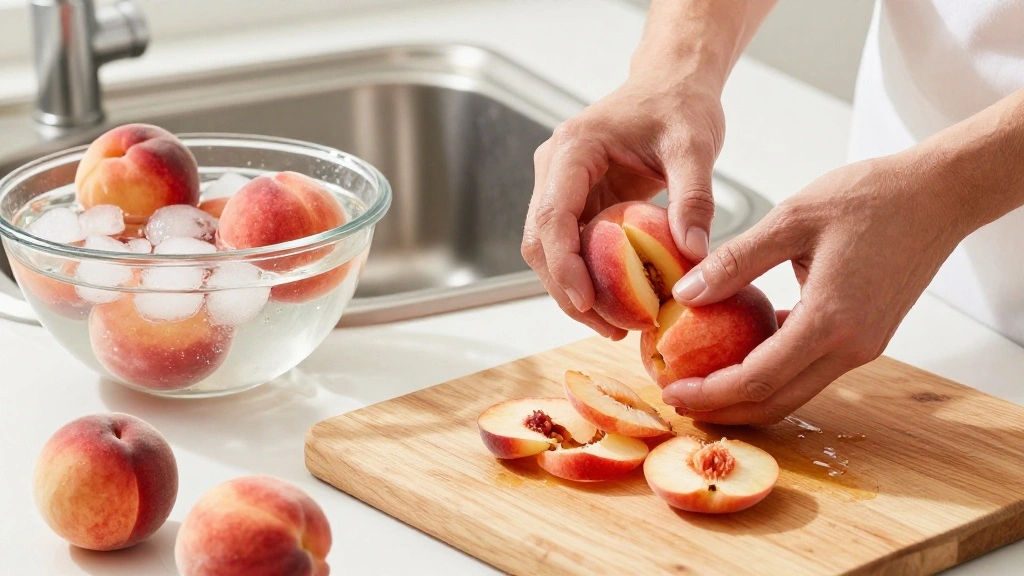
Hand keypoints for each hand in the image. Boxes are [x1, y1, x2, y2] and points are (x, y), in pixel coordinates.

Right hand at [522, 76, 724, 338]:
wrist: (672, 85)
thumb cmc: (680, 106)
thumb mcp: (695, 146)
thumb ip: (693, 197)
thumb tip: (695, 253)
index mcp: (573, 149)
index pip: (551, 215)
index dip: (563, 265)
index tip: (586, 303)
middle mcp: (554, 168)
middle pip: (540, 241)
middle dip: (566, 290)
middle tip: (608, 328)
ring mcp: (560, 186)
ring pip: (549, 250)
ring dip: (574, 291)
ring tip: (615, 326)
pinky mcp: (575, 201)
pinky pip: (570, 247)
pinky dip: (588, 278)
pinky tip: (618, 303)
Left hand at [662, 154, 966, 423]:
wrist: (939, 194)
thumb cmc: (871, 197)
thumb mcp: (791, 220)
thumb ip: (736, 261)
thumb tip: (684, 294)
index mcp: (831, 320)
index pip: (758, 379)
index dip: (710, 393)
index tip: (671, 391)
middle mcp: (851, 346)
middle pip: (776, 400)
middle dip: (723, 408)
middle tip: (677, 398)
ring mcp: (863, 346)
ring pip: (795, 391)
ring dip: (747, 395)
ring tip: (702, 382)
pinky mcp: (867, 337)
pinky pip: (811, 369)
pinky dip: (773, 372)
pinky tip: (740, 353)